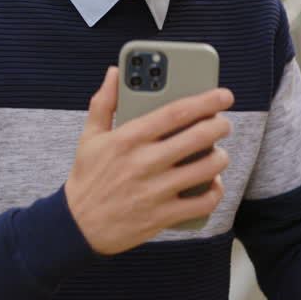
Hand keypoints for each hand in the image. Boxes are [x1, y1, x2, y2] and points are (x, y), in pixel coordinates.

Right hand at [64, 67, 233, 254]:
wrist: (77, 226)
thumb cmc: (87, 177)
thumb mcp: (90, 136)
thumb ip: (104, 102)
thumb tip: (114, 73)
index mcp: (128, 138)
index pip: (175, 112)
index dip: (205, 101)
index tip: (223, 95)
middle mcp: (143, 162)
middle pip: (198, 137)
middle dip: (219, 126)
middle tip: (223, 123)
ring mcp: (154, 191)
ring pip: (206, 168)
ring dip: (220, 158)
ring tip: (217, 153)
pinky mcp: (162, 216)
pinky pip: (202, 203)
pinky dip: (215, 191)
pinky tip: (212, 184)